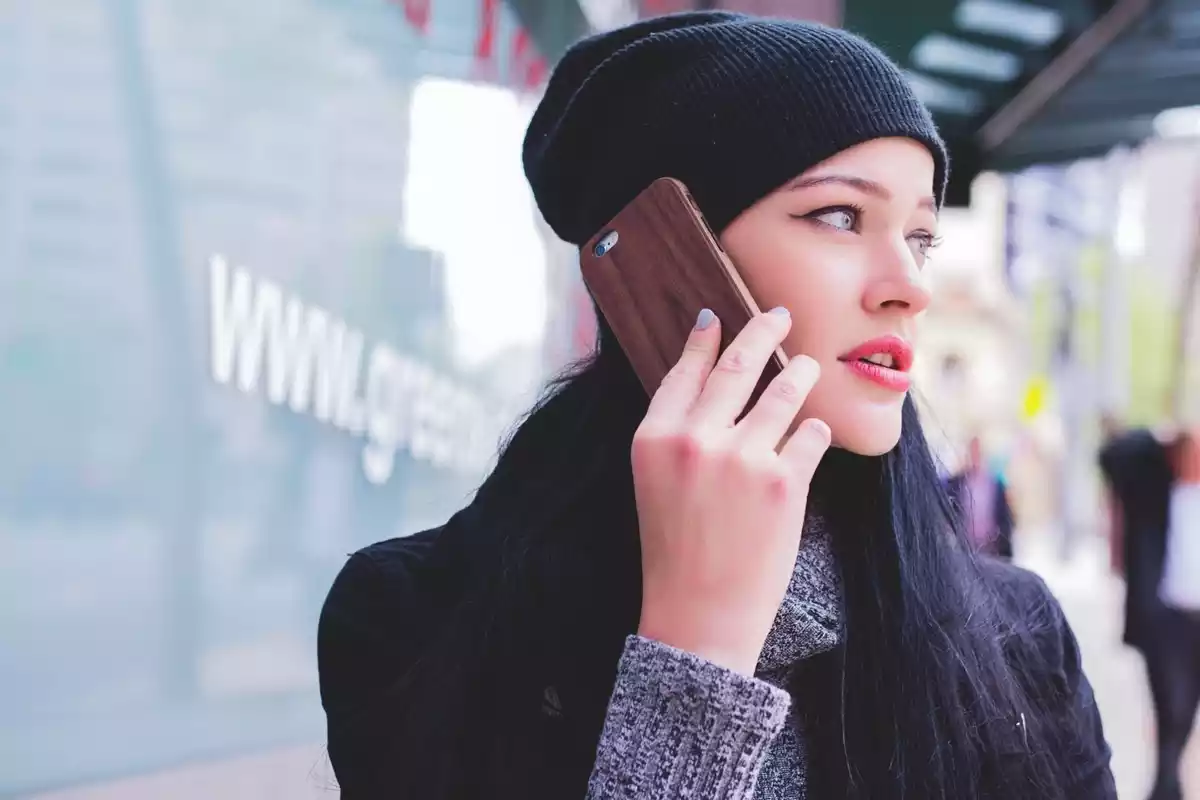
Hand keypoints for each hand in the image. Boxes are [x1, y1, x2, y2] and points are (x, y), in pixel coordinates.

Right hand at [632, 307, 830, 674]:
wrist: (699, 614)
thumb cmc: (675, 549)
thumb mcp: (654, 481)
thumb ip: (677, 431)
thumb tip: (709, 373)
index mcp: (654, 437)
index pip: (685, 370)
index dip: (704, 338)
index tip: (719, 317)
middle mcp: (695, 440)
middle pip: (738, 364)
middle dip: (763, 331)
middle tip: (779, 315)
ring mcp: (742, 458)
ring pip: (784, 391)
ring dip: (799, 373)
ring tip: (807, 366)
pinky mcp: (783, 481)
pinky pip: (810, 434)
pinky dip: (813, 431)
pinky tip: (809, 435)